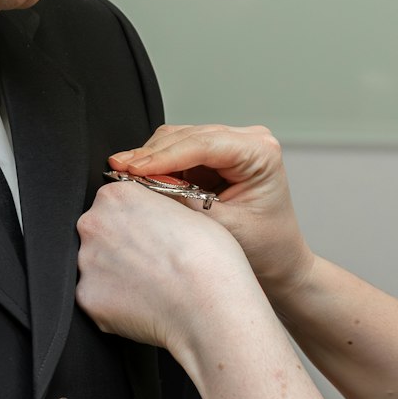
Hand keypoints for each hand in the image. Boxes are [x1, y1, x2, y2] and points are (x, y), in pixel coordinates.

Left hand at [76, 177, 254, 353]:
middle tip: (152, 263)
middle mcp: (94, 224)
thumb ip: (157, 211)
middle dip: (121, 247)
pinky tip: (144, 305)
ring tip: (152, 287)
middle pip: (100, 233)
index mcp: (117, 196)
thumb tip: (152, 221)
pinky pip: (98, 298)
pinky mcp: (87, 298)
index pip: (115, 203)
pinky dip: (116, 304)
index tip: (148, 234)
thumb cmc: (209, 261)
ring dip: (118, 276)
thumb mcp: (189, 213)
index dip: (135, 221)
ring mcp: (87, 263)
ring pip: (98, 267)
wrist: (210, 307)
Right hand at [109, 126, 313, 301]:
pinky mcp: (215, 157)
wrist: (280, 262)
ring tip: (122, 176)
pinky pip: (178, 153)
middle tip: (117, 172)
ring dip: (150, 158)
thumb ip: (185, 204)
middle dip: (150, 155)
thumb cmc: (265, 249)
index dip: (163, 156)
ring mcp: (231, 146)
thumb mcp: (223, 229)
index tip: (130, 169)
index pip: (203, 144)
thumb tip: (144, 187)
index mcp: (260, 153)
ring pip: (178, 140)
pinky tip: (137, 178)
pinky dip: (158, 166)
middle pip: (187, 136)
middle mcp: (248, 140)